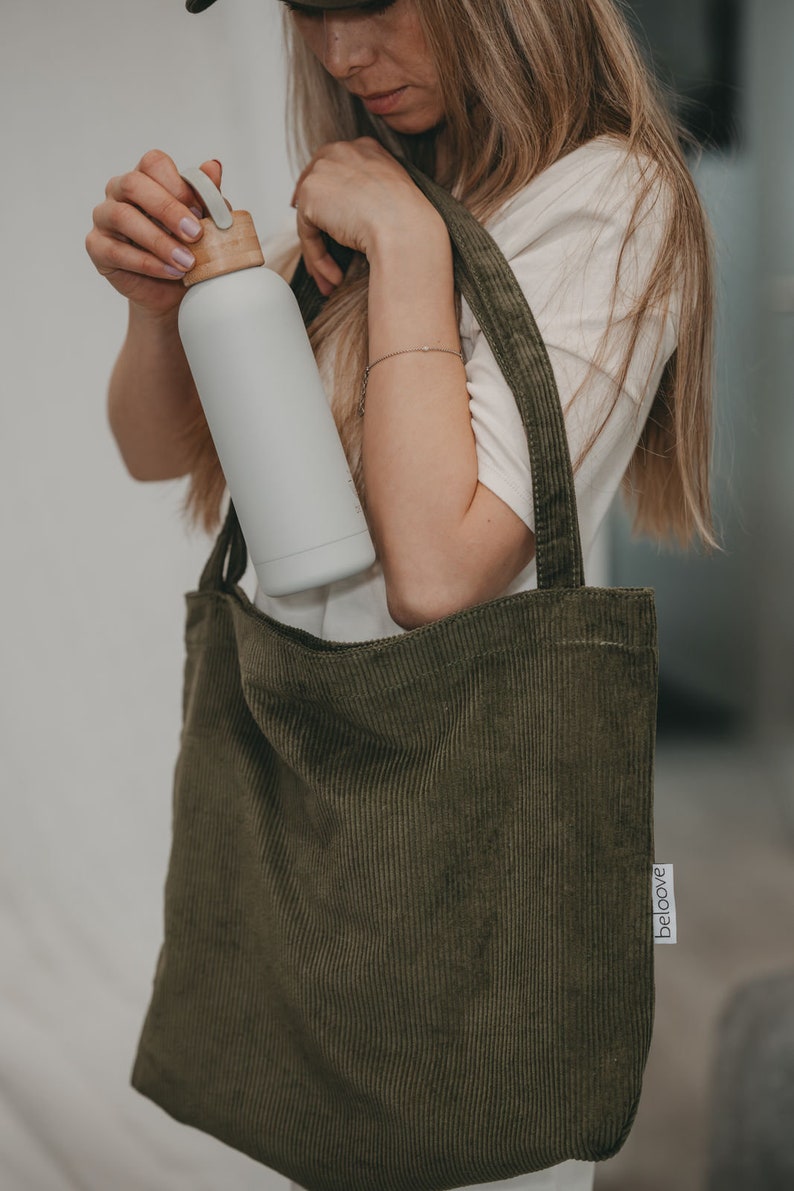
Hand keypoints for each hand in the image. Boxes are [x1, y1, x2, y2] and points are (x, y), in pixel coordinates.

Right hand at [86, 150, 222, 319]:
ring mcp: (104, 217)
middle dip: (168, 209)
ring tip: (187, 261)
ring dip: (159, 240)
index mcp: (146, 178)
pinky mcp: (97, 247)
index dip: (178, 185)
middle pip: (133, 184)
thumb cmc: (188, 249)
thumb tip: (214, 166)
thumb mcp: (205, 224)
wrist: (175, 290)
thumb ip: (206, 196)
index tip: (201, 211)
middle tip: (195, 234)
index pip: (153, 163)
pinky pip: (116, 251)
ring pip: (122, 217)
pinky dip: (148, 263)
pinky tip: (171, 271)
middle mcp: (119, 191)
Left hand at [291, 137, 436, 296]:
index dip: (327, 196)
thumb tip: (351, 218)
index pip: (335, 169)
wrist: (405, 229)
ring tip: (331, 279)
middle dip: (314, 223)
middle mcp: (341, 152)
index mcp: (365, 149)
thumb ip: (370, 196)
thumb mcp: (394, 197)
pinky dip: (318, 259)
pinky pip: (307, 234)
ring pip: (311, 217)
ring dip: (319, 252)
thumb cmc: (410, 222)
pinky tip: (335, 277)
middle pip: (315, 188)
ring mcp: (323, 171)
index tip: (323, 219)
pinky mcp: (310, 196)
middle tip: (319, 253)